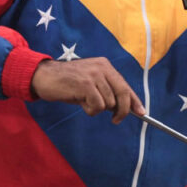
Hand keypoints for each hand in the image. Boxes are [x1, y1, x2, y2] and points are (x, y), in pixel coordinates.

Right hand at [29, 58, 144, 123]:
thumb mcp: (89, 83)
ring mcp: (94, 75)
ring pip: (109, 103)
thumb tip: (123, 108)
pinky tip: (80, 102)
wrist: (44, 76)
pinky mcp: (85, 84)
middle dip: (122, 110)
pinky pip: (97, 106)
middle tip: (115, 120)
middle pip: (123, 94)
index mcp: (105, 65)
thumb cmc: (67, 83)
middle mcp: (102, 68)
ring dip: (97, 108)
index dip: (135, 100)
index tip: (142, 112)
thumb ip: (105, 91)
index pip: (125, 85)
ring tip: (83, 101)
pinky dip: (90, 110)